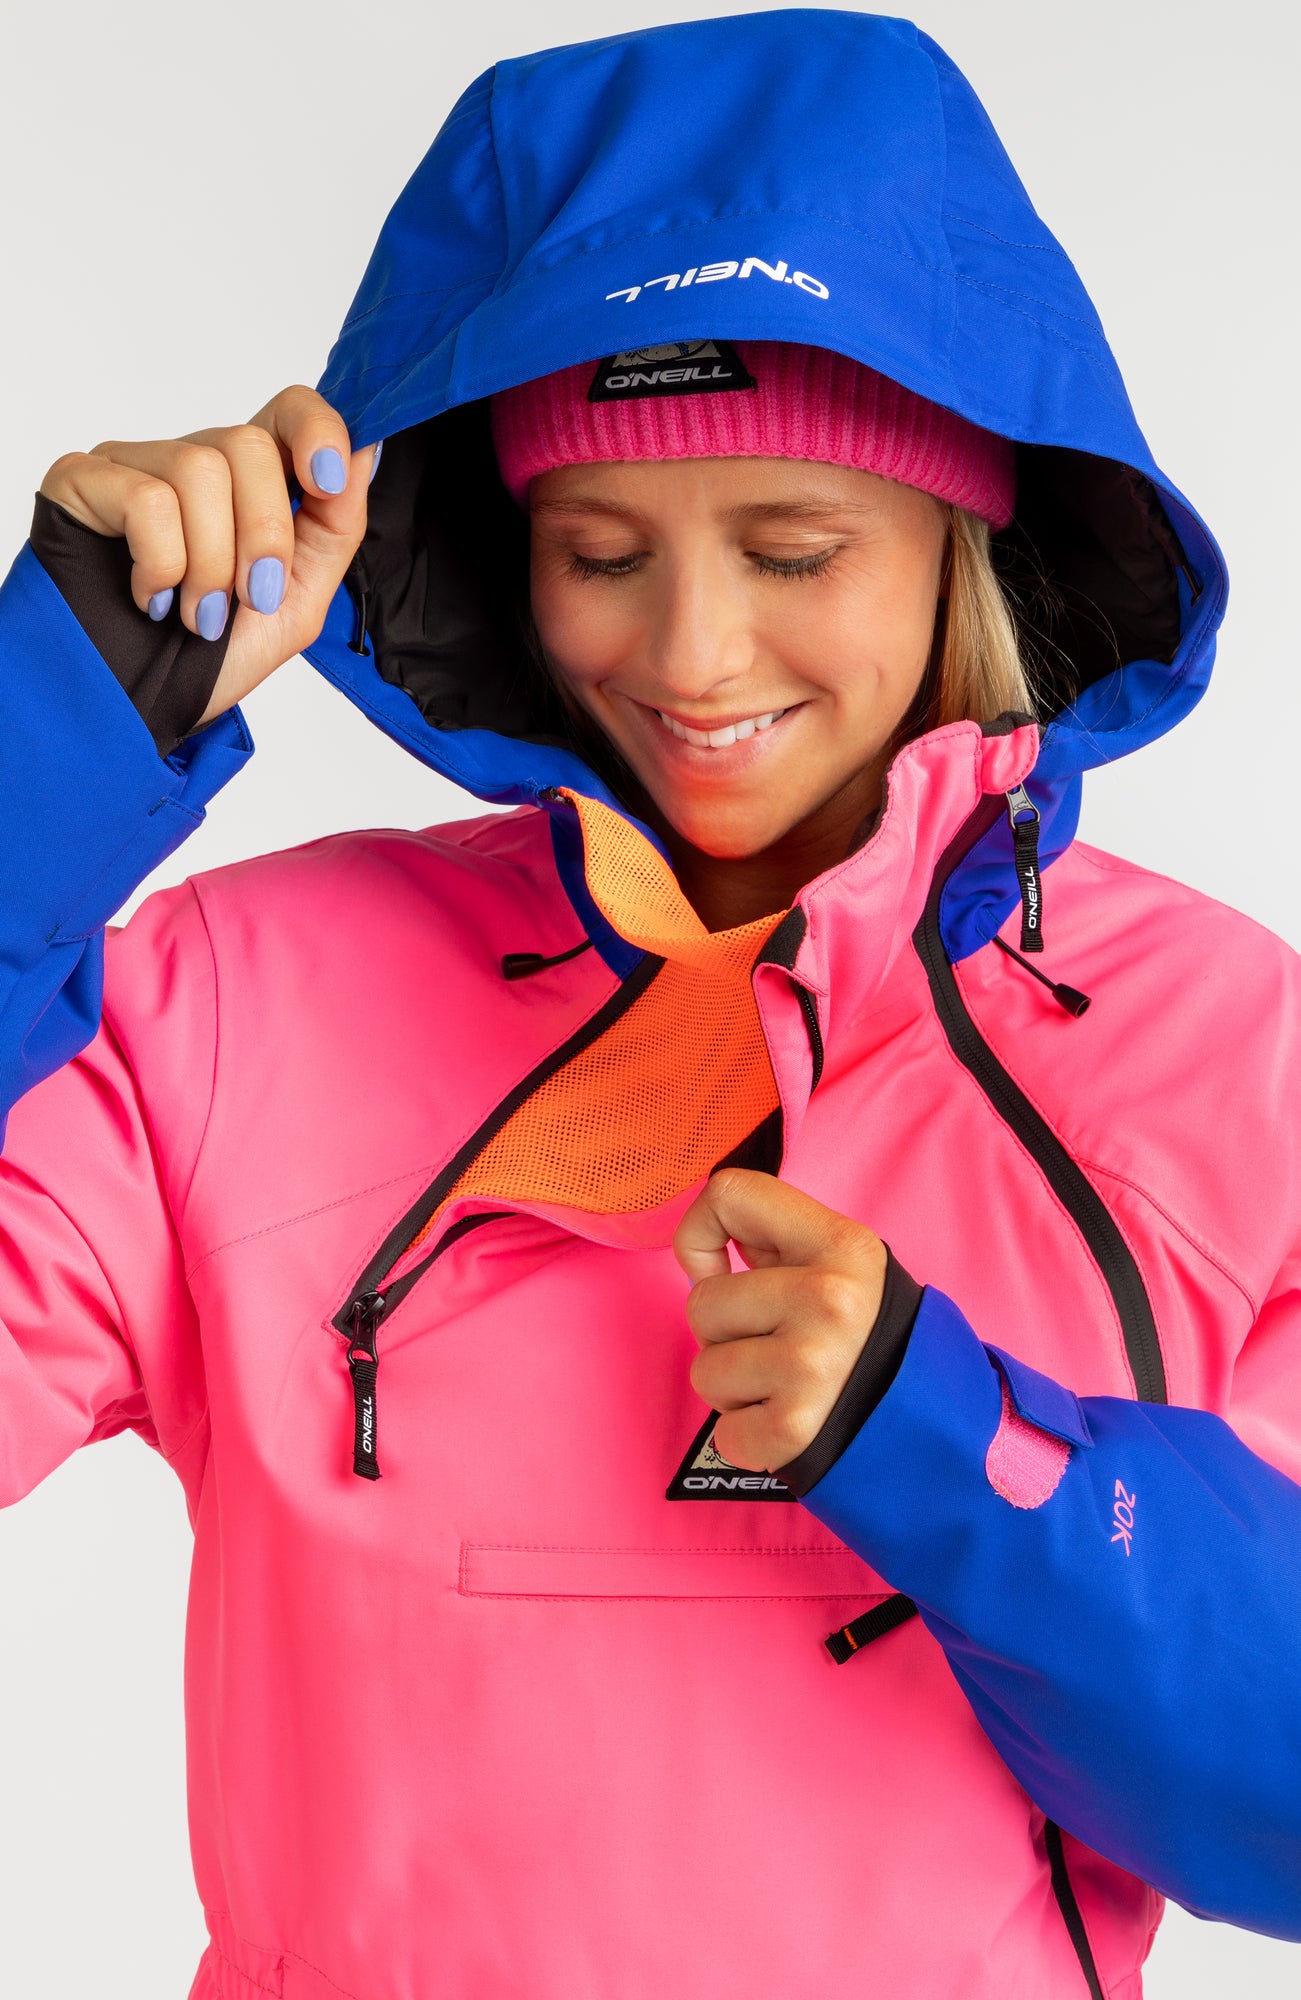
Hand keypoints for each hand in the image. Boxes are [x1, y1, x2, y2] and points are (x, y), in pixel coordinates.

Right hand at [39, 385, 374, 726]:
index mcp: (250, 485)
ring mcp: (134, 465)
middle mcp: (192, 461)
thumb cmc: (211, 660)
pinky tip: (151, 598)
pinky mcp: (85, 480)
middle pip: (248, 443)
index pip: (290, 410)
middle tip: (251, 598)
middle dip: (264, 534)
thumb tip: (368, 450)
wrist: (139, 710)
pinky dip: (162, 563)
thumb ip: (335, 528)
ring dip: (210, 563)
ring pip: (198, 469)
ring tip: (197, 615)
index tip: (326, 482)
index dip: (317, 432)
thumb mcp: (297, 602)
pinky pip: (145, 498)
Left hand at [674, 1169, 887, 1472]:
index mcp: (841, 1245)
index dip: (702, 1235)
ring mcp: (810, 1366)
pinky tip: (790, 1423)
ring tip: (786, 1388)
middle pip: (701, 1302)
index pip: (729, 1194)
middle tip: (776, 1347)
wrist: (929, 1421)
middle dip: (724, 1333)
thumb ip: (774, 1243)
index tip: (722, 1269)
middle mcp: (828, 1299)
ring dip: (735, 1389)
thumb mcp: (842, 1266)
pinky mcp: (794, 1428)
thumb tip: (697, 1254)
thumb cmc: (865, 1338)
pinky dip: (748, 1438)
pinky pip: (725, 1433)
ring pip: (705, 1370)